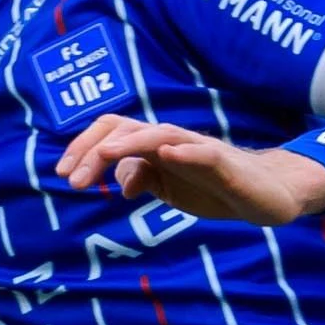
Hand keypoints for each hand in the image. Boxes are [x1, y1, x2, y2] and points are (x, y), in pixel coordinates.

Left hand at [54, 115, 324, 224]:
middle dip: (93, 151)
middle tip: (71, 179)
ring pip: (158, 134)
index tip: (61, 174)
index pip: (110, 134)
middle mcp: (170, 140)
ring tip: (104, 154)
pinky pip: (202, 153)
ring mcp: (196, 149)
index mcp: (152, 147)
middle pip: (125, 130)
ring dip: (128, 144)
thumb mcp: (168, 188)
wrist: (263, 194)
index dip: (82, 149)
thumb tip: (120, 184)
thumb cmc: (212, 186)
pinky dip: (183, 152)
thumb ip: (142, 179)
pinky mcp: (223, 163)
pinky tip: (166, 155)